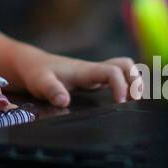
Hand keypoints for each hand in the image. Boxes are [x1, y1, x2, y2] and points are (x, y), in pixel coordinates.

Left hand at [9, 47, 135, 106]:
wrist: (31, 65)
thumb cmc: (37, 73)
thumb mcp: (40, 82)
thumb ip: (52, 90)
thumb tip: (65, 101)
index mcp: (85, 70)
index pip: (112, 71)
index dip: (121, 85)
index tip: (119, 102)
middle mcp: (94, 70)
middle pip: (125, 65)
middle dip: (135, 80)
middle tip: (134, 100)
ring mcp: (95, 74)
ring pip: (123, 69)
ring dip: (134, 81)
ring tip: (134, 101)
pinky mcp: (93, 80)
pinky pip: (116, 78)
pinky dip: (126, 85)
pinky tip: (125, 100)